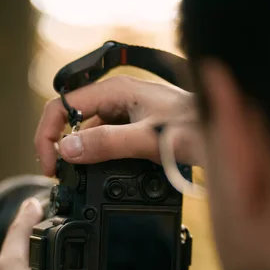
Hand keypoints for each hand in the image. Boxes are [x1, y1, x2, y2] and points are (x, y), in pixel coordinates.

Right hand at [35, 75, 197, 176]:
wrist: (221, 132)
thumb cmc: (194, 127)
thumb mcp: (147, 139)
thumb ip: (107, 143)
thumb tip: (67, 149)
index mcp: (115, 90)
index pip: (62, 106)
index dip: (48, 134)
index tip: (51, 163)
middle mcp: (116, 97)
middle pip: (70, 119)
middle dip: (59, 145)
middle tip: (59, 175)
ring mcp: (123, 112)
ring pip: (87, 132)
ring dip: (78, 153)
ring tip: (75, 178)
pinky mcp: (131, 127)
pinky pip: (103, 140)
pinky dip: (95, 156)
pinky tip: (97, 173)